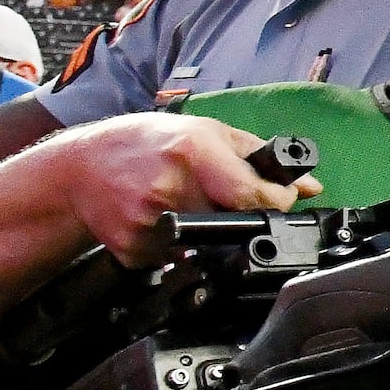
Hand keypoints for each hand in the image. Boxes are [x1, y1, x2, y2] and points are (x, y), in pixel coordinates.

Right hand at [52, 114, 310, 262]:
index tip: (279, 200)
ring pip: (208, 243)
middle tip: (222, 200)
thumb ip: (259, 158)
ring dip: (208, 231)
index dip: (276, 202)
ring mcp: (149, 222)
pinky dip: (177, 244)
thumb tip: (310, 185)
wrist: (79, 168)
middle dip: (240, 215)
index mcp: (193, 153)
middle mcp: (170, 187)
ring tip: (185, 205)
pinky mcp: (133, 249)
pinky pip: (175, 257)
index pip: (254, 195)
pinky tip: (159, 220)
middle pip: (235, 223)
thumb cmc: (145, 143)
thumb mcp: (204, 132)